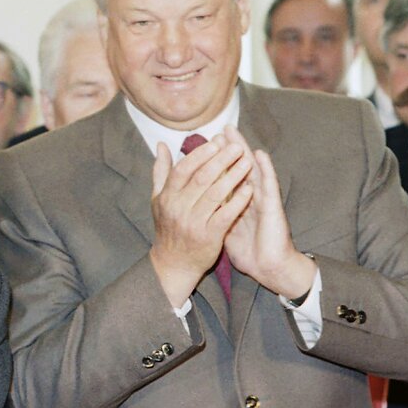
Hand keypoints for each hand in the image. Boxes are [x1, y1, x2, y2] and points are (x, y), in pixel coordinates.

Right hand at [148, 135, 252, 305]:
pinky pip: (225, 215)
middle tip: (237, 148)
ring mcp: (193, 223)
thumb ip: (161, 171)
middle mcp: (178, 208)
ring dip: (233, 177)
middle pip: (201, 178)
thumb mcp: (159, 199)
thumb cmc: (168, 227)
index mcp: (166, 196)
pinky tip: (249, 190)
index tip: (217, 142)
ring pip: (215, 194)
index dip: (201, 154)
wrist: (173, 265)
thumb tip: (162, 144)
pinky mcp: (208, 237)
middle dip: (221, 160)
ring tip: (247, 163)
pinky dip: (238, 201)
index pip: (183, 169)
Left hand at [219, 127, 314, 297]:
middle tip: (220, 129)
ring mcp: (261, 201)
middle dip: (227, 149)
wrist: (267, 269)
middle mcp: (249, 197)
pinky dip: (265, 170)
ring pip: (252, 171)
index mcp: (236, 202)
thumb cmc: (248, 250)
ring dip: (243, 151)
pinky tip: (260, 155)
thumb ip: (213, 212)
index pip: (224, 176)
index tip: (204, 143)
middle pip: (236, 168)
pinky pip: (269, 187)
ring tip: (235, 134)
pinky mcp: (272, 209)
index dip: (215, 161)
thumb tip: (195, 204)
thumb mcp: (223, 228)